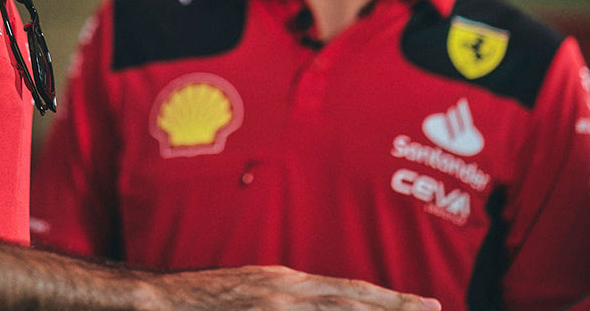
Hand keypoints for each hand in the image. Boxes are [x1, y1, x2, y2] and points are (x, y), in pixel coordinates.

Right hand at [154, 265, 440, 310]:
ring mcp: (274, 308)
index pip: (349, 292)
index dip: (387, 299)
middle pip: (354, 303)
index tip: (421, 303)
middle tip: (434, 307)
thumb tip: (320, 302)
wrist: (156, 301)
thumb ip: (287, 299)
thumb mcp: (251, 290)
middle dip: (395, 308)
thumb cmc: (204, 301)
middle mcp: (287, 292)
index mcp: (286, 283)